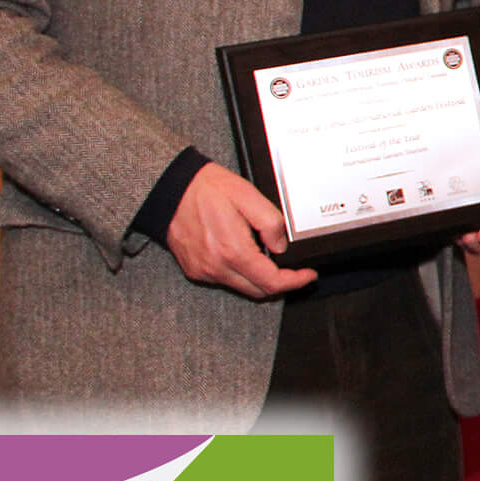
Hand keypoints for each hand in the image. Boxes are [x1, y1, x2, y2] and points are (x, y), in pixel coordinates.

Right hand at [164, 161, 317, 299]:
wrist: (171, 189)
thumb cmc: (207, 189)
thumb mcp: (249, 196)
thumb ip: (271, 223)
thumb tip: (281, 247)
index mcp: (232, 251)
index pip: (272, 282)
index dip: (295, 282)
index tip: (308, 275)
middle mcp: (216, 267)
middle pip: (259, 291)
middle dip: (281, 283)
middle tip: (294, 270)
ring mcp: (203, 271)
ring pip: (242, 288)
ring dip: (260, 279)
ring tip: (269, 258)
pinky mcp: (194, 270)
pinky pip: (225, 280)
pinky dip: (241, 274)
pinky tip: (246, 256)